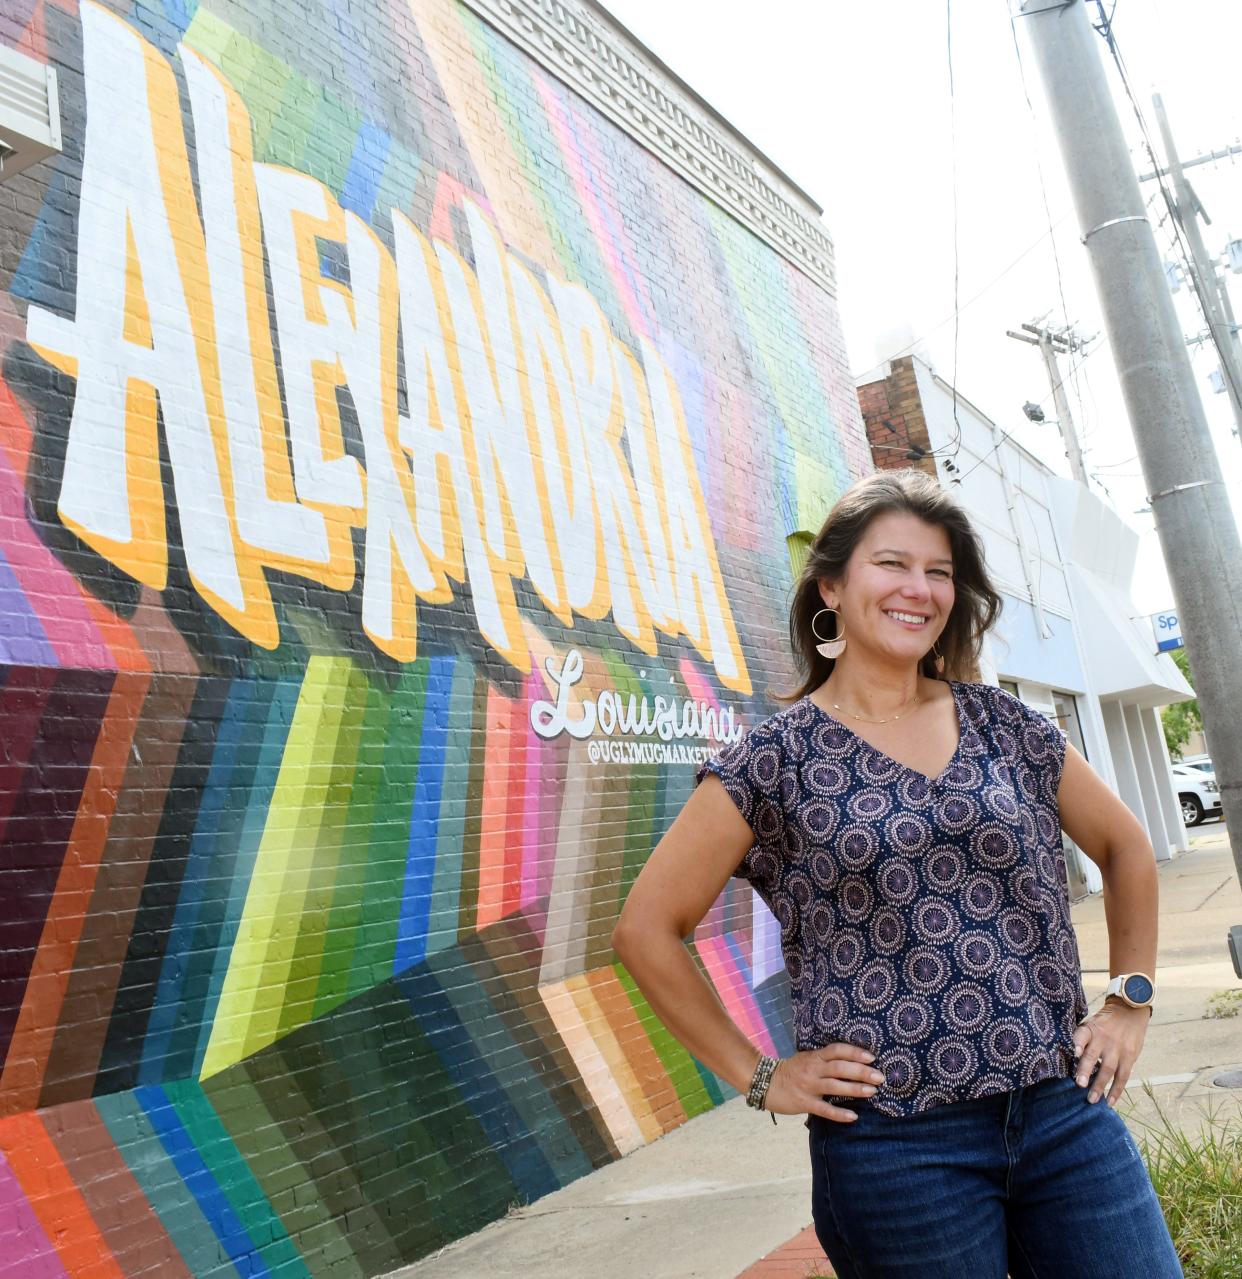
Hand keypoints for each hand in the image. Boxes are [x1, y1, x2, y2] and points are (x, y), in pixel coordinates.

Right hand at [762, 1043, 886, 1123]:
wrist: (765, 1083)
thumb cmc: (791, 1071)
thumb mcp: (807, 1058)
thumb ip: (825, 1059)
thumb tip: (852, 1061)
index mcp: (814, 1056)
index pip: (837, 1050)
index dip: (855, 1052)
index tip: (872, 1057)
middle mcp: (813, 1069)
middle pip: (840, 1067)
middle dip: (861, 1071)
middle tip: (880, 1077)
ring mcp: (808, 1086)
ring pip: (835, 1086)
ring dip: (855, 1089)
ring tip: (872, 1092)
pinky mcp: (804, 1103)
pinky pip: (824, 1109)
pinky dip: (839, 1114)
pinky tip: (853, 1117)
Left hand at [1072, 998, 1151, 1105]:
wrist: (1130, 1011)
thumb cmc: (1104, 1021)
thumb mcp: (1090, 1022)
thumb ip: (1081, 1037)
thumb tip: (1066, 1055)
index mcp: (1090, 1028)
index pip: (1082, 1035)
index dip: (1077, 1043)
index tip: (1074, 1053)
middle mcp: (1103, 1039)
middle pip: (1093, 1055)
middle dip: (1085, 1070)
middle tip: (1079, 1085)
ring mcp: (1117, 1049)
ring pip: (1108, 1069)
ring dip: (1100, 1086)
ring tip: (1092, 1100)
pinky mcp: (1130, 1057)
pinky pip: (1123, 1076)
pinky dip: (1117, 1090)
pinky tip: (1110, 1101)